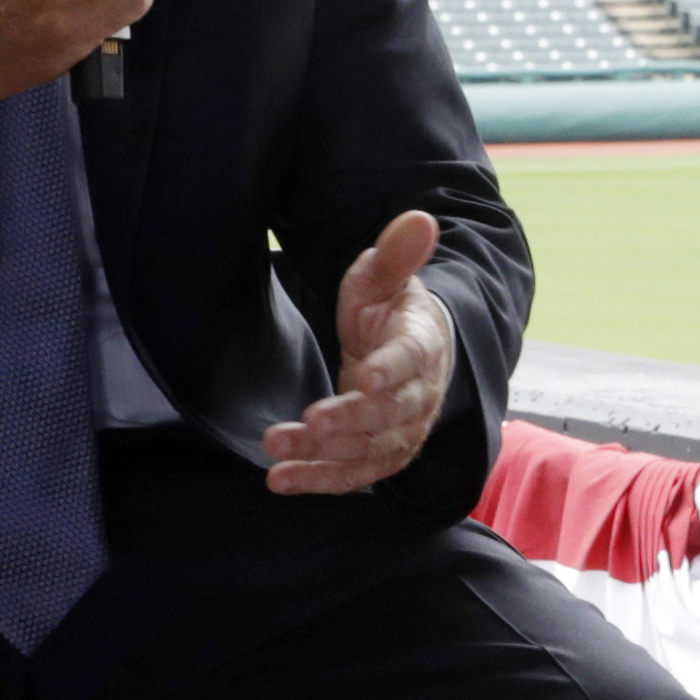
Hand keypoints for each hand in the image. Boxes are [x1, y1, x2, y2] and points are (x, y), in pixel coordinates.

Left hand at [264, 210, 454, 495]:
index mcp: (422, 345)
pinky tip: (281, 480)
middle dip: (348, 422)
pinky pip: (356, 474)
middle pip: (390, 415)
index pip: (412, 360)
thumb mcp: (384, 277)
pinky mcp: (382, 453)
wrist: (408, 350)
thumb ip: (396, 255)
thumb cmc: (390, 310)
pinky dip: (321, 480)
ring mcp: (403, 429)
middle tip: (306, 423)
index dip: (391, 370)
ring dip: (326, 457)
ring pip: (371, 450)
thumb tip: (419, 218)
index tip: (366, 377)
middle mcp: (419, 394)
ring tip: (278, 454)